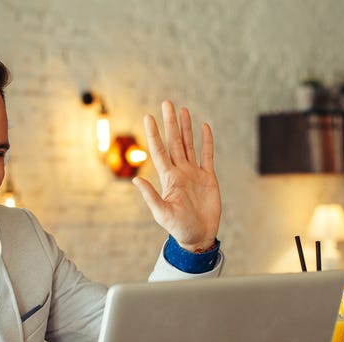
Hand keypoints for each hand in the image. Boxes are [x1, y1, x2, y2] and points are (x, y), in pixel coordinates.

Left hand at [133, 101, 220, 251]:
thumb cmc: (179, 228)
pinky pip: (207, 155)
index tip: (148, 117)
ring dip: (186, 128)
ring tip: (182, 110)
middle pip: (175, 142)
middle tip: (167, 103)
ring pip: (189, 145)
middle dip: (170, 123)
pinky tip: (204, 127)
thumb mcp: (162, 213)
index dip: (154, 134)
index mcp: (168, 178)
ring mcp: (194, 173)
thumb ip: (150, 196)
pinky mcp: (208, 178)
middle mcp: (180, 172)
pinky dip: (206, 141)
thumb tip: (135, 180)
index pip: (160, 151)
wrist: (198, 236)